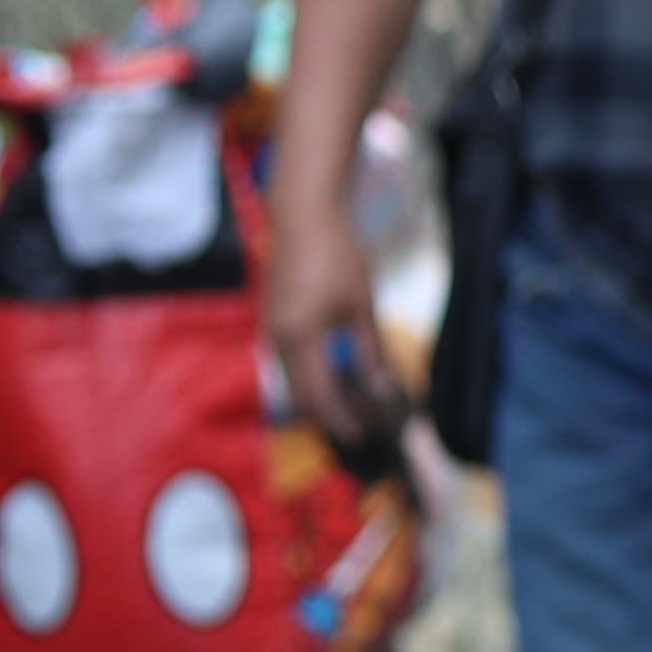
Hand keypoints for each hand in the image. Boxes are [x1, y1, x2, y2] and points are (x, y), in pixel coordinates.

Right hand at [259, 194, 409, 455]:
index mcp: (300, 338)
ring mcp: (270, 328)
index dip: (340, 419)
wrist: (301, 214)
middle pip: (300, 392)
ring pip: (291, 377)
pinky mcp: (272, 317)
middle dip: (327, 414)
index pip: (319, 395)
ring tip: (348, 406)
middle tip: (356, 427)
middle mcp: (276, 338)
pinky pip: (287, 359)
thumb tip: (381, 386)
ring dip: (317, 395)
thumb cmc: (337, 254)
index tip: (360, 436)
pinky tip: (332, 375)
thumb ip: (370, 349)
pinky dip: (308, 374)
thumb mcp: (361, 305)